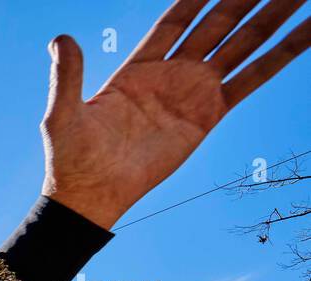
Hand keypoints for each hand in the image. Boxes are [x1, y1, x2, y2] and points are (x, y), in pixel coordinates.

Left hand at [41, 0, 310, 229]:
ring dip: (272, 17)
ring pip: (242, 44)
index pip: (176, 19)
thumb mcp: (63, 113)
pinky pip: (251, 80)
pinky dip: (280, 56)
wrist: (92, 196)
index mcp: (139, 67)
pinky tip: (304, 32)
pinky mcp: (210, 115)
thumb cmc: (72, 158)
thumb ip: (68, 75)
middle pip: (218, 23)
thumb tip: (59, 39)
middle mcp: (172, 74)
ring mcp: (195, 92)